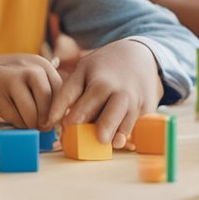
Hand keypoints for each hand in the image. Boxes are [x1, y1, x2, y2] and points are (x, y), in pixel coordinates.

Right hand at [0, 54, 61, 128]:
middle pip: (48, 106)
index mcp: (41, 66)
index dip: (58, 112)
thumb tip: (65, 117)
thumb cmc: (7, 85)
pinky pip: (17, 119)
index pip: (60, 94)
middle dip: (45, 121)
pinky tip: (12, 117)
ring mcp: (13, 82)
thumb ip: (47, 93)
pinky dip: (17, 124)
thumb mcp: (29, 81)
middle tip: (40, 127)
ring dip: (30, 125)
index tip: (52, 121)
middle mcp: (31, 70)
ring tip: (25, 121)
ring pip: (33, 116)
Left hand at [44, 39, 162, 144]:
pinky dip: (132, 133)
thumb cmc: (103, 66)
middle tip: (98, 137)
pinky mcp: (147, 110)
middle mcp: (120, 93)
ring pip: (128, 122)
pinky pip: (139, 125)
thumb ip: (66, 94)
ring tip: (113, 143)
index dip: (75, 117)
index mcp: (101, 83)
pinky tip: (124, 141)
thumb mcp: (82, 70)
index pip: (85, 104)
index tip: (66, 126)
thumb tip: (51, 120)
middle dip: (106, 125)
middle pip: (112, 113)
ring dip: (120, 133)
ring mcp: (136, 102)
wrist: (138, 56)